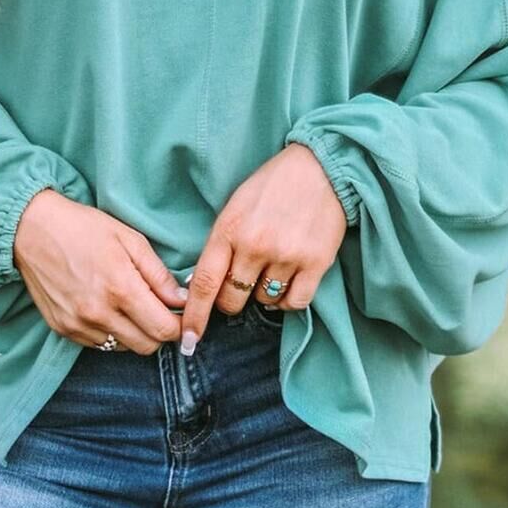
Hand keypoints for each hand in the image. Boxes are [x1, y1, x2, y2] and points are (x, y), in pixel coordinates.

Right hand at [13, 190, 189, 353]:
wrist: (32, 229)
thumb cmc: (83, 228)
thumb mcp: (130, 240)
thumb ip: (158, 275)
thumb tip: (182, 300)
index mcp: (121, 288)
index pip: (164, 330)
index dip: (178, 325)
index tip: (178, 314)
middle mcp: (99, 313)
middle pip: (147, 346)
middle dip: (158, 331)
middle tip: (156, 310)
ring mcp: (78, 324)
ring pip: (123, 348)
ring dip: (133, 333)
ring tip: (127, 305)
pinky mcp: (63, 329)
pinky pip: (99, 345)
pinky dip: (110, 332)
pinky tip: (105, 308)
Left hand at [179, 143, 348, 352]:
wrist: (321, 167)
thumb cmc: (273, 186)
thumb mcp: (235, 207)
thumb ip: (222, 244)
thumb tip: (204, 287)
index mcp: (228, 229)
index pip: (204, 284)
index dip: (194, 317)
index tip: (187, 340)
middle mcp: (255, 245)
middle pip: (233, 300)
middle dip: (233, 299)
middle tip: (244, 282)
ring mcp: (286, 255)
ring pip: (264, 301)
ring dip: (264, 294)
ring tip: (274, 267)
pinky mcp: (316, 263)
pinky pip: (294, 303)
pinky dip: (288, 299)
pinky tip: (289, 280)